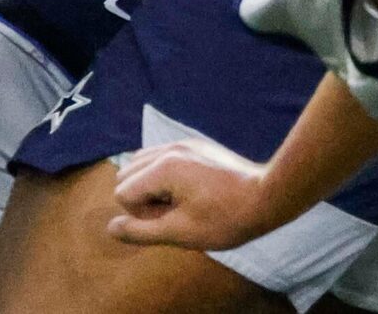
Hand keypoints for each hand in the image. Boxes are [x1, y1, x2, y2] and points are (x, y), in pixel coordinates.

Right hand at [107, 144, 274, 251]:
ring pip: (142, 164)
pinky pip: (161, 157)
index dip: (141, 215)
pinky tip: (191, 191)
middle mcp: (169, 149)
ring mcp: (183, 143)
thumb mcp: (179, 233)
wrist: (266, 197)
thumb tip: (110, 228)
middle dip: (142, 198)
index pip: (122, 193)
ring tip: (183, 202)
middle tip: (176, 212)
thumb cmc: (224, 219)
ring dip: (152, 187)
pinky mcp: (195, 145)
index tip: (172, 220)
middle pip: (127, 175)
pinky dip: (165, 176)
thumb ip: (140, 231)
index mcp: (163, 168)